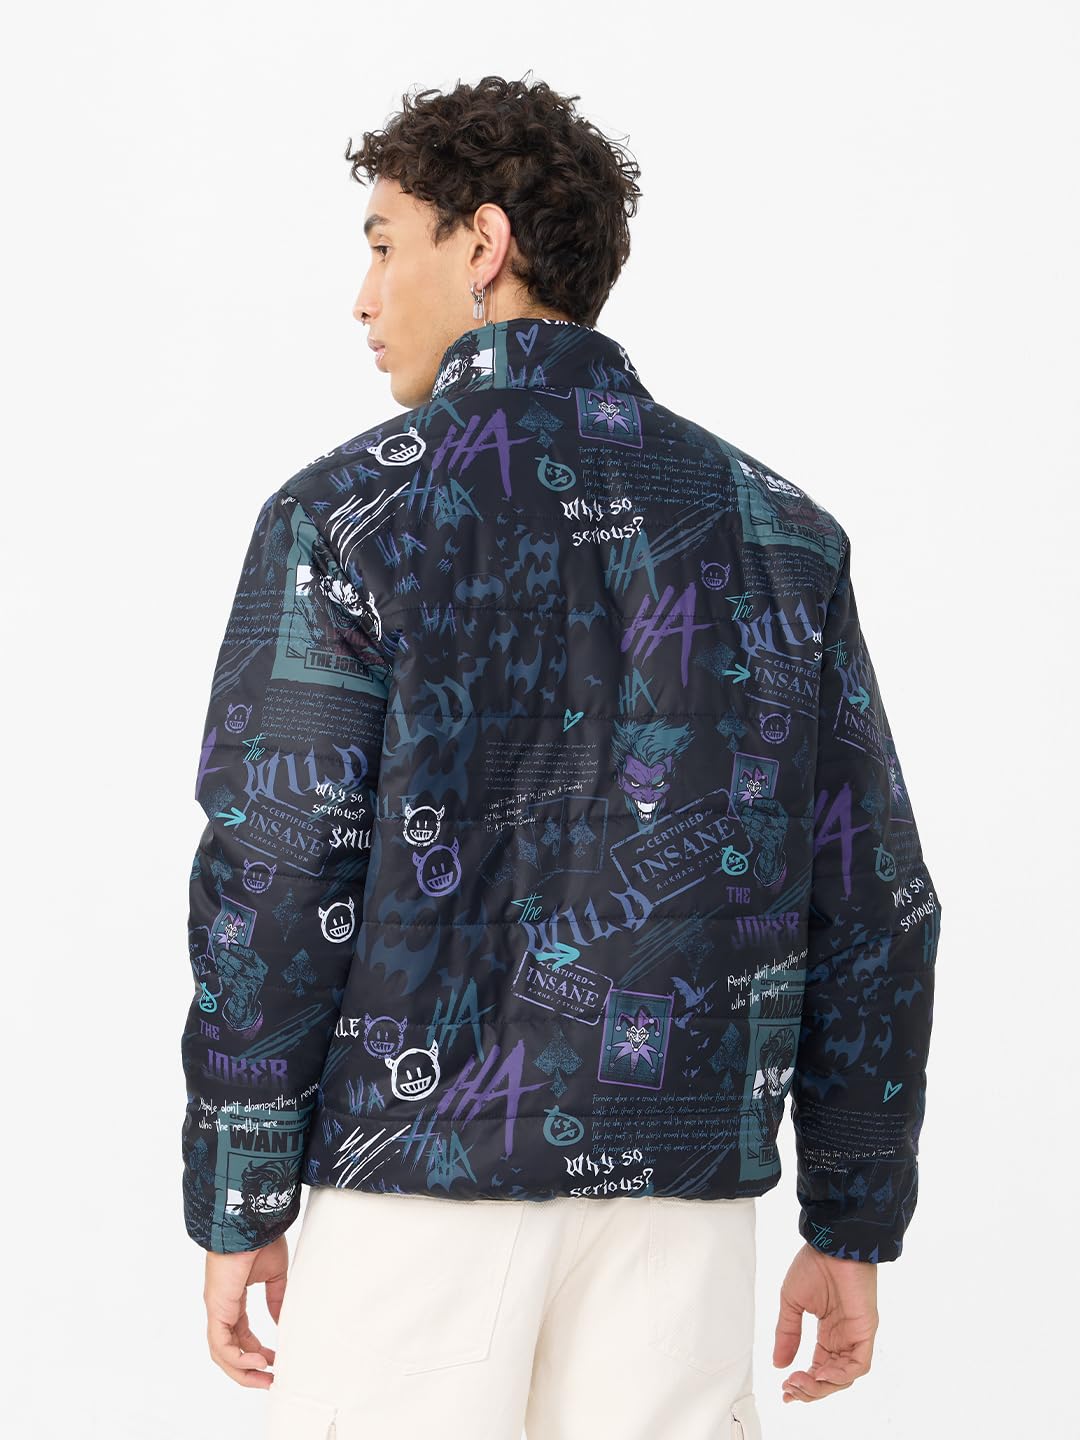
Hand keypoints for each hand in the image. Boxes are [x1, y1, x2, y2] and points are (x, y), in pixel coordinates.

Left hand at [204, 1236, 288, 1387]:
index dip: (257, 1351)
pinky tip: (258, 1361)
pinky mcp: (217, 1309)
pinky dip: (237, 1358)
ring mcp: (217, 1309)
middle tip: (269, 1380)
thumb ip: (276, 1299)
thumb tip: (281, 1323)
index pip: (240, 1335)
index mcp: (232, 1300)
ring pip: (222, 1353)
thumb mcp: (274, 1275)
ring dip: (242, 1370)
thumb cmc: (260, 1240)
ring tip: (265, 1378)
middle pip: (229, 1351)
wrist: (251, 1223)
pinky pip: (221, 1344)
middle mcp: (221, 1308)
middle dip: (249, 1369)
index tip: (276, 1360)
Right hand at [772, 1242, 877, 1402]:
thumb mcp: (792, 1302)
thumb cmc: (814, 1265)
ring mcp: (856, 1336)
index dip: (804, 1383)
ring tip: (801, 1383)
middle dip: (810, 1389)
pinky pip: (859, 1363)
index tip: (785, 1391)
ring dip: (823, 1385)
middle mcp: (843, 1338)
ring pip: (845, 1376)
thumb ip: (787, 1333)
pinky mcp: (865, 1330)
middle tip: (790, 1389)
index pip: (818, 1368)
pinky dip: (841, 1373)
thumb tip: (778, 1364)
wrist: (830, 1243)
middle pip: (831, 1378)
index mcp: (828, 1333)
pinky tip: (820, 1372)